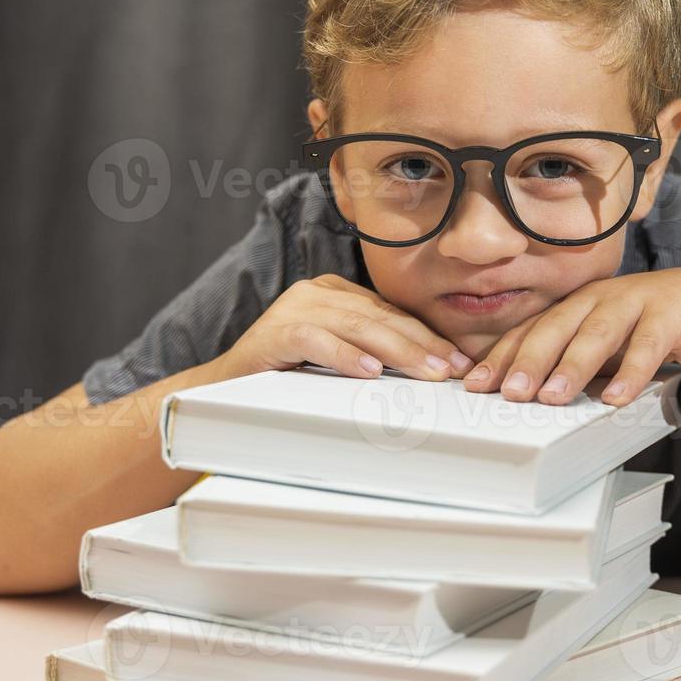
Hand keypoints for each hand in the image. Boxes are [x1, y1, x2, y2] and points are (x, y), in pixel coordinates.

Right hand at [225, 273, 473, 382]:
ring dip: (396, 351)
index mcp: (335, 294)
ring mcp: (295, 308)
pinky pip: (317, 340)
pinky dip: (346, 356)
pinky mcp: (276, 331)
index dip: (426, 336)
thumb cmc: (285, 375)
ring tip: (426, 372)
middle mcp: (318, 293)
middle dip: (421, 344)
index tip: (457, 360)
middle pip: (380, 317)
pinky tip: (370, 372)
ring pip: (357, 326)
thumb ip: (369, 352)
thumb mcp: (334, 357)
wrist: (223, 387)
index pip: (390, 313)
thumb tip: (424, 369)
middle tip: (452, 368)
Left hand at [461, 268, 680, 405]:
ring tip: (553, 397)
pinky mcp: (668, 313)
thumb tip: (520, 395)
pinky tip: (616, 397)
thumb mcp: (598, 342)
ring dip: (573, 366)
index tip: (477, 385)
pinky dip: (631, 371)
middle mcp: (596, 298)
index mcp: (573, 305)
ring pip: (597, 333)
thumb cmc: (640, 327)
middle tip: (510, 392)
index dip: (503, 357)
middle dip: (530, 360)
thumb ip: (567, 360)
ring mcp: (633, 301)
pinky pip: (648, 344)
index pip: (530, 330)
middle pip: (557, 327)